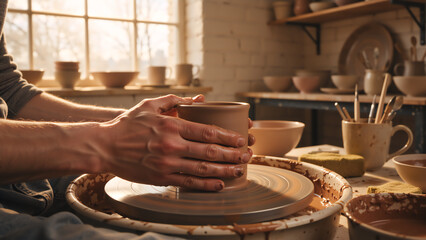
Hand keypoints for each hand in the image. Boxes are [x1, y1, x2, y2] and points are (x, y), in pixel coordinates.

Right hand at [98, 94, 251, 190]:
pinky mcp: (161, 177)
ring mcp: (167, 163)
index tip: (241, 139)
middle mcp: (172, 145)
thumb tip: (200, 99)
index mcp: (171, 125)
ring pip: (203, 169)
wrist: (104, 146)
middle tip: (247, 155)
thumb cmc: (128, 124)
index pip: (207, 132)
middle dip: (233, 154)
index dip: (228, 137)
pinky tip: (220, 184)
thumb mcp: (149, 105)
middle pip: (210, 151)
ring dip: (225, 170)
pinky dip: (206, 184)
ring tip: (239, 170)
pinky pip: (188, 182)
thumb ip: (175, 100)